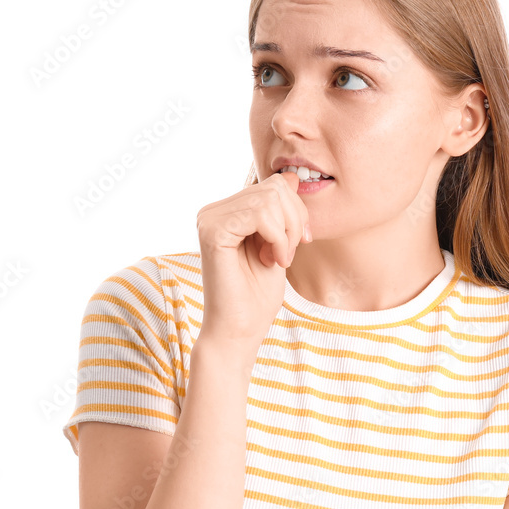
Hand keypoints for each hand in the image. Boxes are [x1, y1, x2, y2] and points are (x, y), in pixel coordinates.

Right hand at [196, 170, 311, 346]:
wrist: (238, 332)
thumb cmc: (257, 297)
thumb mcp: (279, 245)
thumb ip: (282, 212)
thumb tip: (289, 176)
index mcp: (228, 211)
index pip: (274, 185)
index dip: (297, 212)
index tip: (298, 244)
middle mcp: (214, 210)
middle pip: (274, 186)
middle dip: (295, 221)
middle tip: (287, 254)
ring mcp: (209, 218)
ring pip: (270, 198)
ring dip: (287, 233)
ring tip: (278, 259)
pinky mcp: (212, 230)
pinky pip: (261, 214)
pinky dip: (278, 238)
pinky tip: (271, 260)